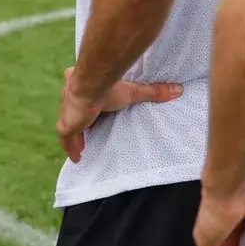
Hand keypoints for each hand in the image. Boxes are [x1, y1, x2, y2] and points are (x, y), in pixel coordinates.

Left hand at [56, 65, 181, 161]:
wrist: (89, 88)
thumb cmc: (109, 87)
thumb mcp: (133, 91)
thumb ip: (153, 91)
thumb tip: (179, 89)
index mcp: (83, 87)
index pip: (84, 98)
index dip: (88, 106)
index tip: (92, 113)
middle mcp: (70, 98)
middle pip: (73, 111)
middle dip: (79, 120)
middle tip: (86, 130)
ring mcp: (66, 112)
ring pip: (68, 124)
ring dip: (75, 134)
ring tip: (82, 147)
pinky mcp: (66, 126)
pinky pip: (66, 140)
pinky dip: (70, 148)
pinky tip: (76, 159)